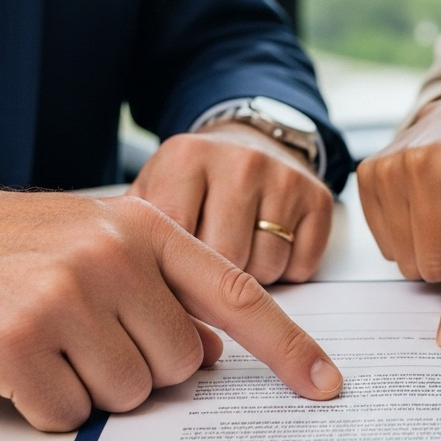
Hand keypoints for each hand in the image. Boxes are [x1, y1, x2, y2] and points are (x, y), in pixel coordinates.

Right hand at [0, 189, 342, 429]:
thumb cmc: (10, 244)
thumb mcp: (98, 239)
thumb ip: (163, 285)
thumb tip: (213, 349)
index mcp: (145, 227)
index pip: (237, 293)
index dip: (287, 346)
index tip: (325, 385)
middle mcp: (114, 256)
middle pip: (182, 363)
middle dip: (146, 365)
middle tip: (91, 333)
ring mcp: (66, 297)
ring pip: (130, 394)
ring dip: (95, 385)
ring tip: (52, 341)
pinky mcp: (17, 343)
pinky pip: (69, 415)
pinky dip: (49, 404)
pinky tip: (20, 362)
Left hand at [128, 120, 332, 283]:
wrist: (249, 141)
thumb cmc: (193, 182)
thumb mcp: (153, 192)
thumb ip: (133, 236)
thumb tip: (121, 299)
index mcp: (187, 158)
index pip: (178, 242)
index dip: (170, 276)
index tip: (166, 281)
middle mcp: (240, 161)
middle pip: (226, 260)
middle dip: (213, 280)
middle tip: (205, 269)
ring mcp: (284, 178)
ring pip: (266, 268)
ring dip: (252, 277)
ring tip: (238, 251)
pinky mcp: (318, 197)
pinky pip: (302, 266)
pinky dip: (287, 270)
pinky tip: (269, 245)